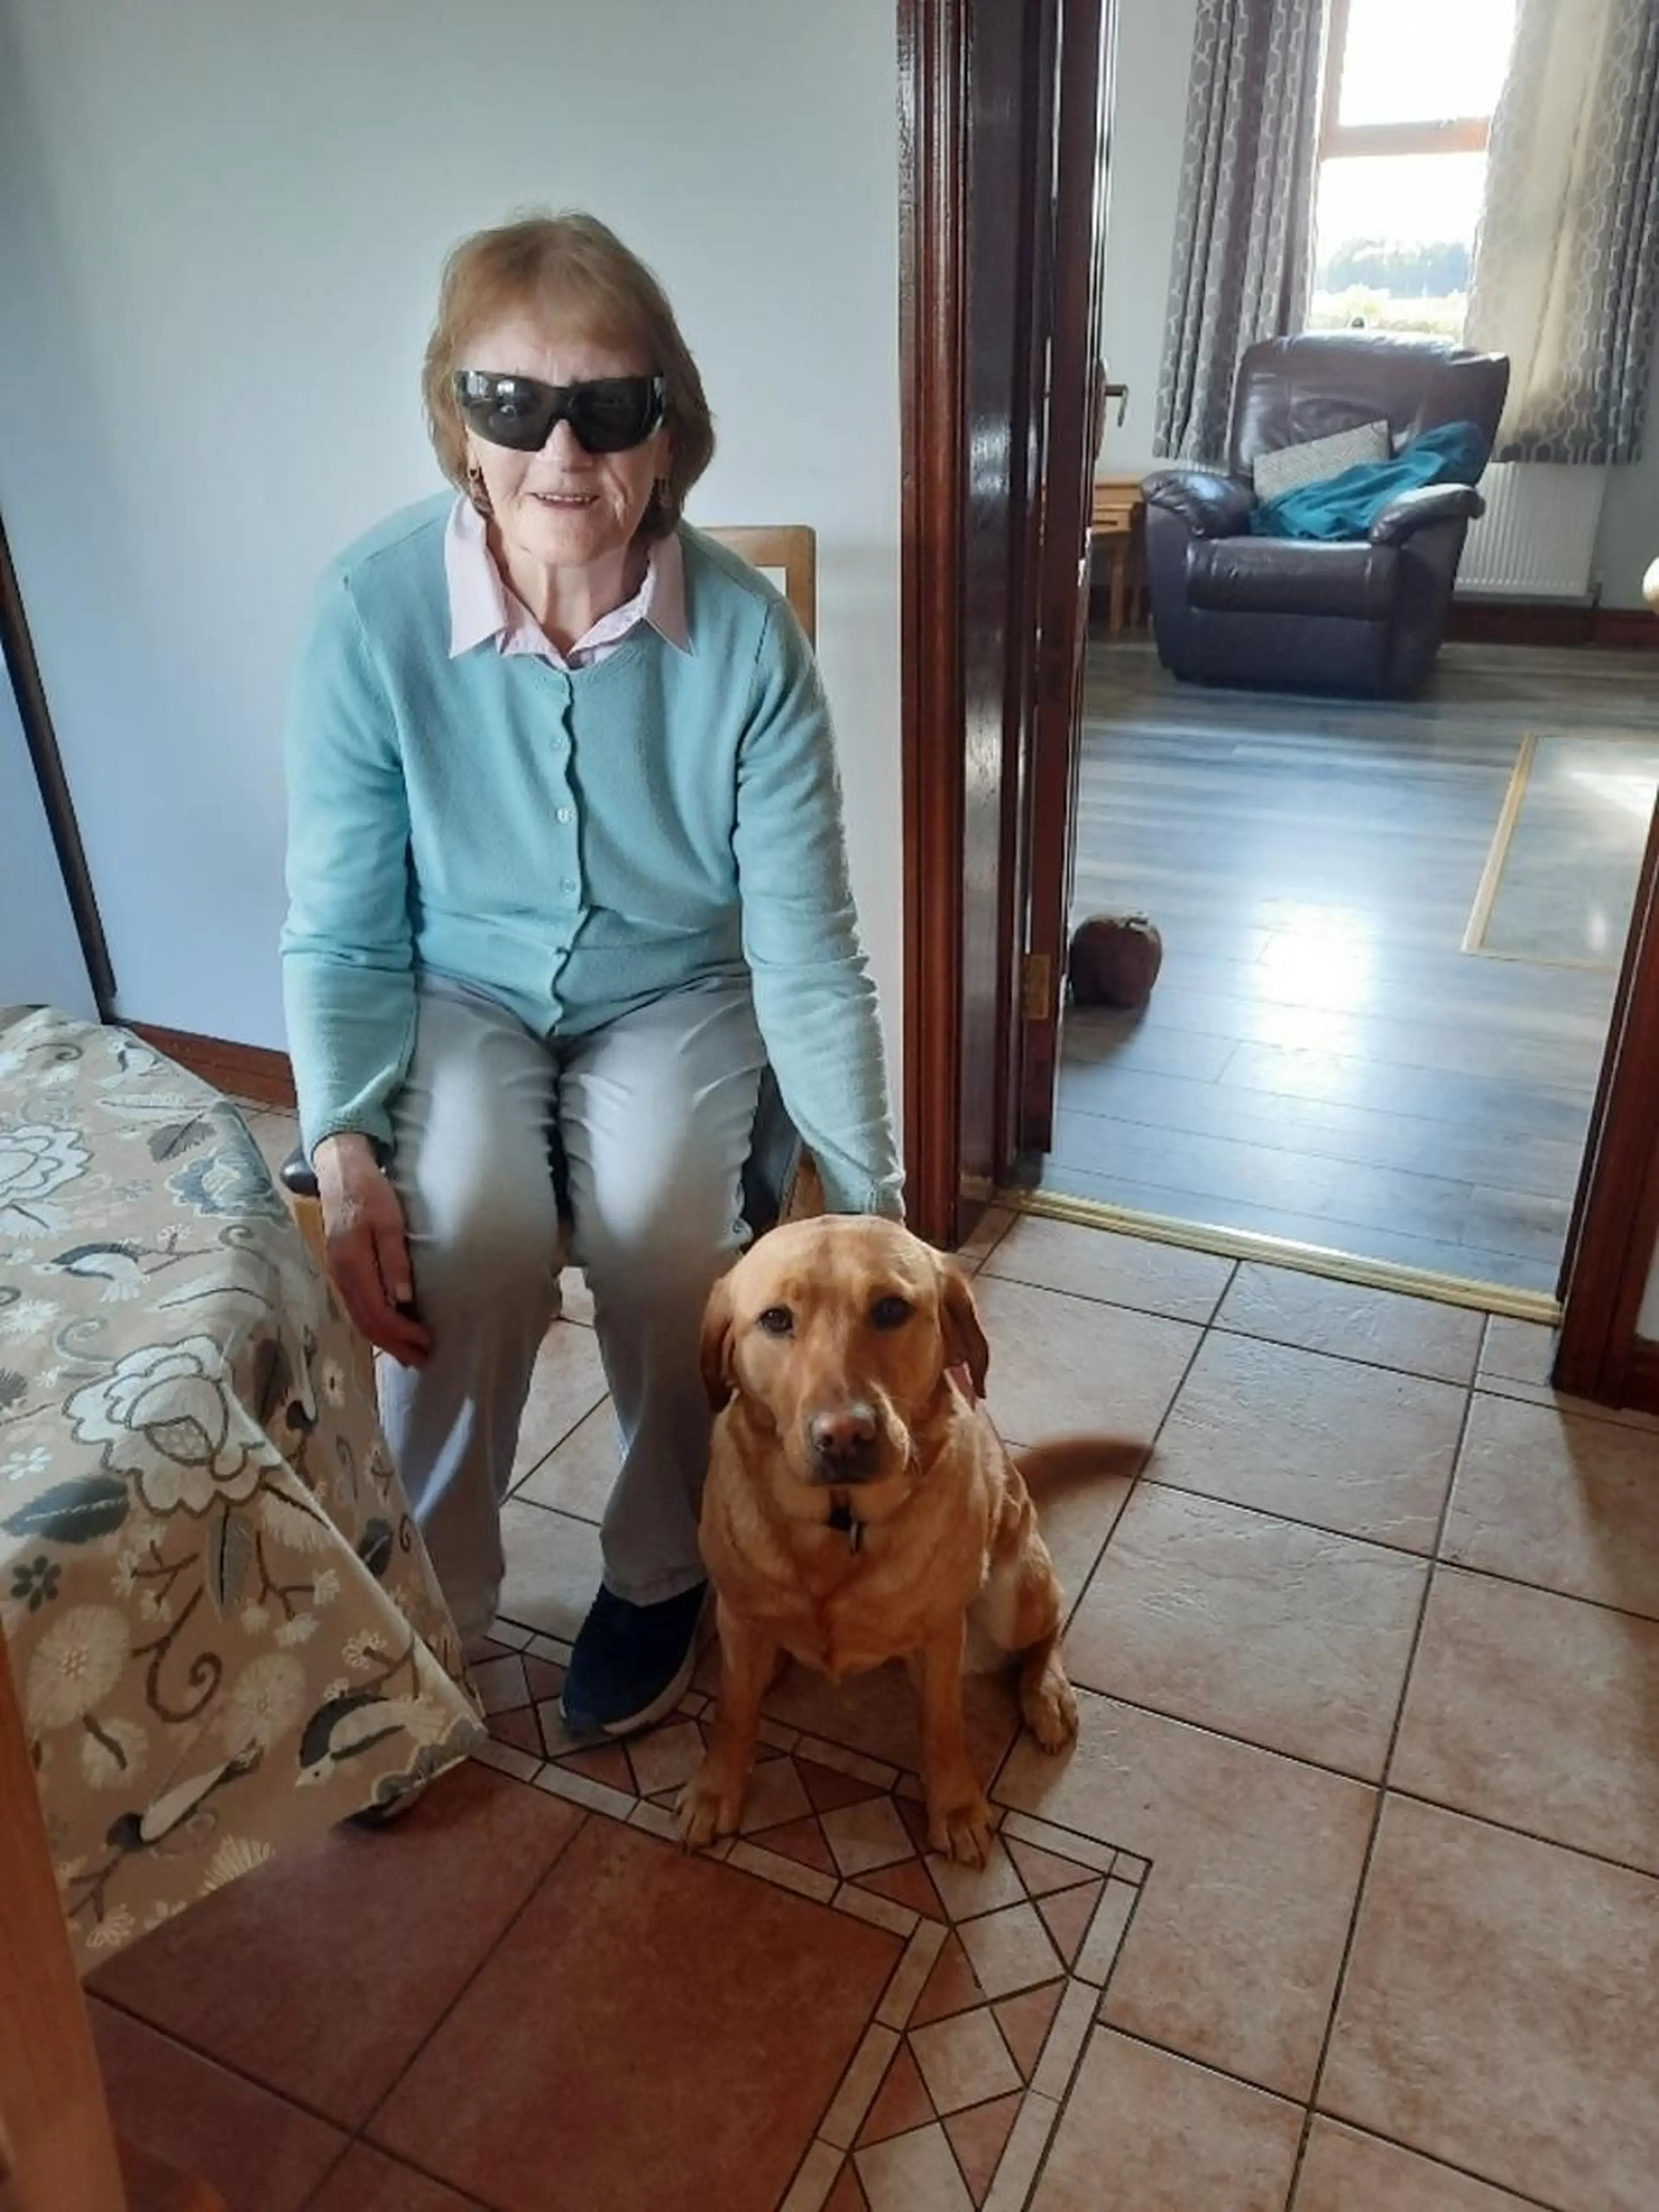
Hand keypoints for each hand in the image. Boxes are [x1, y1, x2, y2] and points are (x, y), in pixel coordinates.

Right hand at [313, 1133, 430, 1365]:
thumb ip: (395, 1260)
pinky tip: (389, 1329)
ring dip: (384, 1339)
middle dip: (394, 1345)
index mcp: (352, 1265)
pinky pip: (357, 1306)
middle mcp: (341, 1276)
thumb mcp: (389, 1221)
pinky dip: (374, 1324)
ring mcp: (338, 1274)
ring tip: (408, 1354)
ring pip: (359, 1318)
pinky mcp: (341, 1269)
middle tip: (422, 1359)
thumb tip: (403, 1301)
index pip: (377, 1313)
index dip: (401, 1334)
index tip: (426, 1344)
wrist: (340, 1171)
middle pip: (366, 1323)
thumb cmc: (369, 1191)